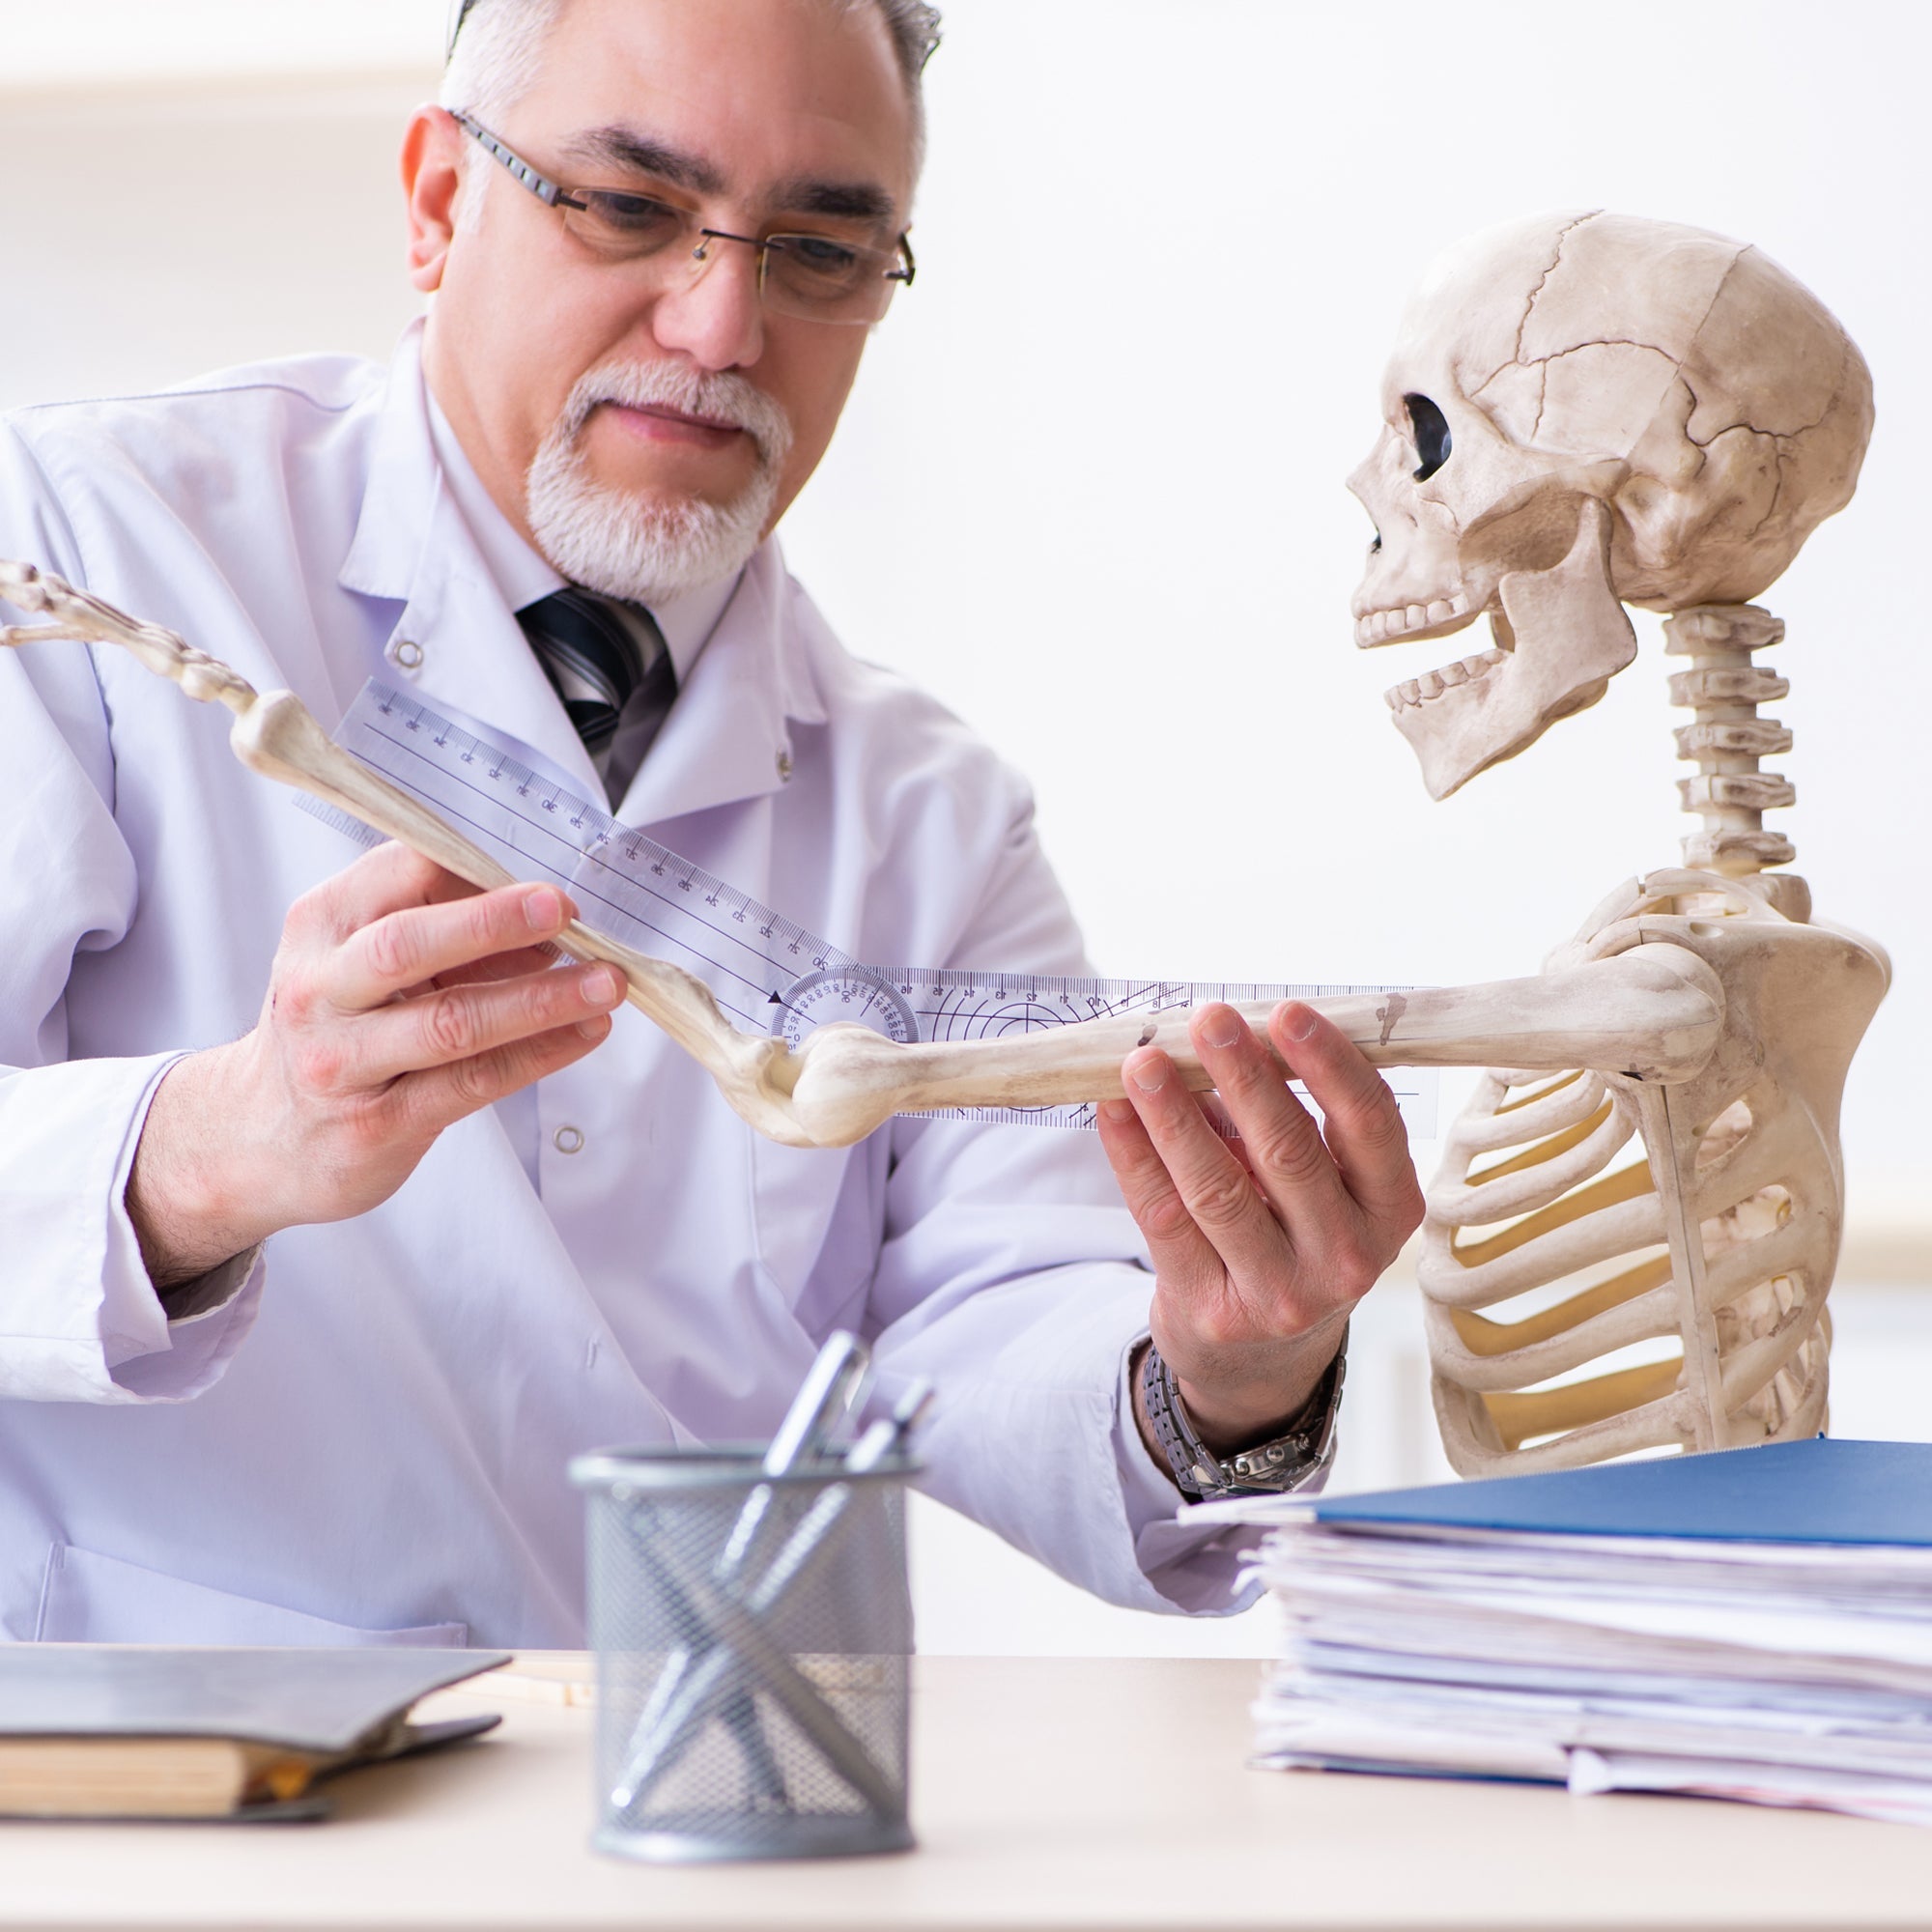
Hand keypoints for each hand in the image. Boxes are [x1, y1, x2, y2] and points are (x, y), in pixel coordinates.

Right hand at [127, 843, 626, 1286]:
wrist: (260, 1138)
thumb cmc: (335, 1030)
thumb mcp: (358, 960)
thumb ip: (437, 927)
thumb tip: (546, 911)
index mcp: (320, 926)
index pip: (393, 875)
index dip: (470, 869)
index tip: (539, 870)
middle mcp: (320, 990)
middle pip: (407, 946)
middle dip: (493, 923)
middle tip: (565, 909)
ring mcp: (342, 1061)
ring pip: (451, 1023)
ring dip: (540, 999)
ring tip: (606, 982)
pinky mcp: (377, 1123)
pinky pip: (472, 1082)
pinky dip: (539, 1053)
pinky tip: (584, 1032)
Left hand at [1097, 1001, 1422, 1458]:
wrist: (1263, 1358)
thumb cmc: (1295, 1233)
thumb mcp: (1323, 1185)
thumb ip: (1291, 1113)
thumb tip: (1227, 1028)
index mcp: (1390, 1208)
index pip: (1369, 1125)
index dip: (1329, 1065)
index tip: (1287, 1011)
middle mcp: (1348, 1257)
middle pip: (1289, 1153)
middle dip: (1244, 1078)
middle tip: (1209, 1019)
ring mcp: (1282, 1293)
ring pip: (1217, 1189)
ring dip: (1175, 1116)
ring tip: (1142, 1062)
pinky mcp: (1214, 1312)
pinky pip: (1164, 1220)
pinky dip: (1134, 1158)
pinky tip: (1114, 1111)